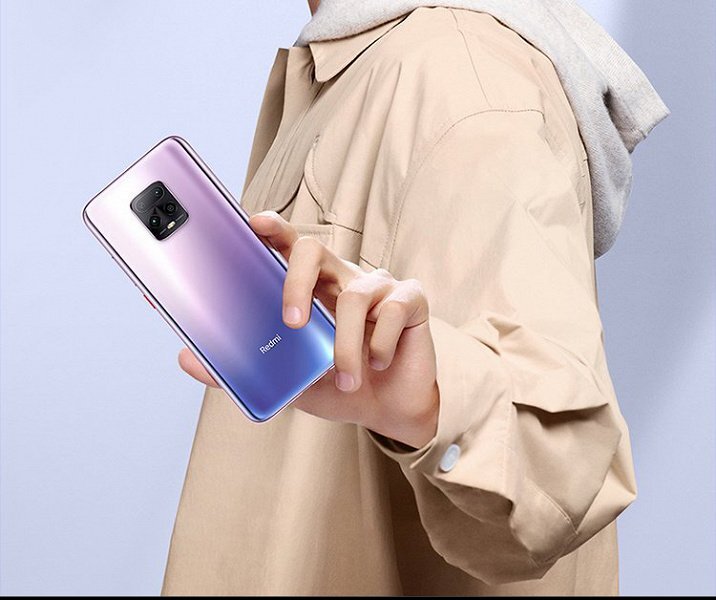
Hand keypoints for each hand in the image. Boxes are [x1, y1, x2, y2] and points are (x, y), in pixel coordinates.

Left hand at [179, 211, 438, 448]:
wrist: (388, 408)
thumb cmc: (338, 383)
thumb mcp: (287, 378)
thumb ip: (241, 367)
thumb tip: (185, 358)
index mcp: (312, 286)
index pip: (288, 247)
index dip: (272, 229)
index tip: (252, 223)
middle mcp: (342, 276)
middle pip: (314, 249)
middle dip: (297, 282)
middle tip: (292, 323)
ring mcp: (378, 285)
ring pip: (354, 295)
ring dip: (345, 346)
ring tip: (346, 378)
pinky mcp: (410, 300)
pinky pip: (392, 310)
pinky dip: (380, 345)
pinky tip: (379, 363)